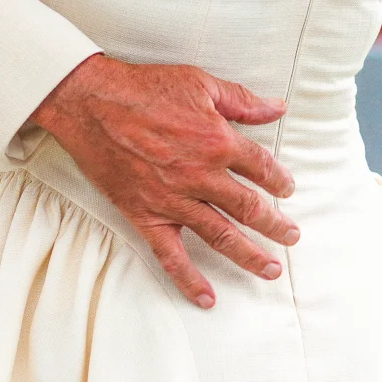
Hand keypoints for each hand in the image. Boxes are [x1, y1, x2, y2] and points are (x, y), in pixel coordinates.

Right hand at [31, 52, 297, 307]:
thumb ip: (241, 100)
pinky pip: (171, 255)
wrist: (90, 103)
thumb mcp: (200, 83)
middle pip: (249, 208)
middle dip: (275, 225)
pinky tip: (208, 298)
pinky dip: (189, 280)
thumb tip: (277, 108)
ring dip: (250, 255)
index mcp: (217, 141)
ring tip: (271, 269)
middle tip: (291, 236)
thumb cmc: (143, 88)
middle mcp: (200, 176)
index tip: (287, 190)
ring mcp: (173, 200)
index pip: (260, 168)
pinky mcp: (145, 215)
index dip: (279, 180)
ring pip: (221, 236)